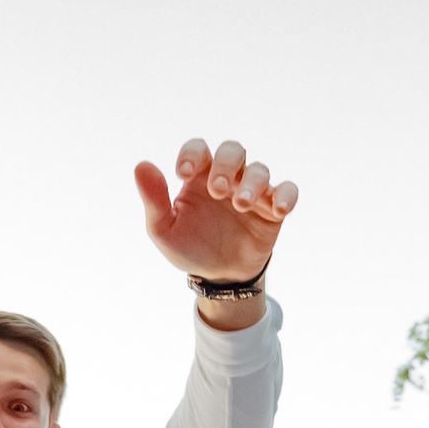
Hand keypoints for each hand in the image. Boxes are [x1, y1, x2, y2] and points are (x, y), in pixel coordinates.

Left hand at [135, 137, 296, 286]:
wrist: (218, 277)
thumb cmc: (189, 247)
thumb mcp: (163, 229)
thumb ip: (154, 199)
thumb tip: (141, 165)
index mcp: (199, 177)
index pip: (199, 149)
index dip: (192, 154)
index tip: (183, 174)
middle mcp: (228, 178)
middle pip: (233, 151)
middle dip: (226, 165)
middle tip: (217, 190)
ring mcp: (252, 191)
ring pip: (259, 170)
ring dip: (252, 183)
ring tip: (241, 205)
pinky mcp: (273, 209)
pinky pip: (287, 191)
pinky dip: (286, 195)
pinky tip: (278, 209)